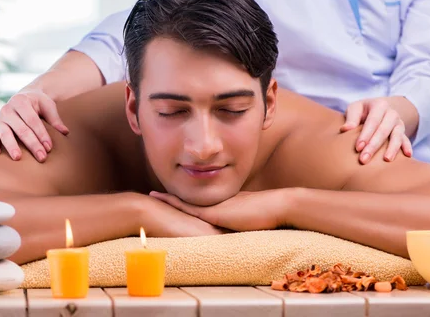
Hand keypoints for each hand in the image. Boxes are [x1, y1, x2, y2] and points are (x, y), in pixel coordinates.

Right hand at [0, 88, 68, 161]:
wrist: (23, 97)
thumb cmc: (38, 103)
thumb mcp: (47, 105)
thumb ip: (55, 118)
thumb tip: (65, 132)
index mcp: (21, 101)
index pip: (33, 121)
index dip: (41, 134)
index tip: (49, 147)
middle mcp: (8, 109)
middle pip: (21, 129)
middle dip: (32, 144)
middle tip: (42, 157)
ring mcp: (0, 118)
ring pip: (6, 134)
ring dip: (12, 146)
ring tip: (18, 157)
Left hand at [149, 190, 287, 232]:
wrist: (277, 207)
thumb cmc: (268, 216)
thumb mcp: (248, 221)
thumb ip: (238, 225)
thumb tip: (234, 235)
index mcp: (221, 205)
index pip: (196, 203)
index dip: (182, 200)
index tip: (169, 197)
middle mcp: (215, 203)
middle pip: (187, 201)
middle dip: (170, 198)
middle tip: (153, 193)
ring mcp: (213, 207)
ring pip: (185, 203)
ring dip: (168, 199)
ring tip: (152, 194)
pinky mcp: (214, 213)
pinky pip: (188, 209)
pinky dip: (174, 204)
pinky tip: (162, 199)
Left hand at [340, 97, 411, 163]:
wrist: (381, 107)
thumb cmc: (363, 110)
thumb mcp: (355, 108)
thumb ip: (351, 118)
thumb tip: (344, 129)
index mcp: (380, 105)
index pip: (372, 122)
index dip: (365, 135)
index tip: (358, 148)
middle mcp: (392, 113)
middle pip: (383, 131)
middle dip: (374, 146)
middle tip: (364, 159)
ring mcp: (399, 123)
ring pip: (397, 136)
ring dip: (392, 148)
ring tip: (386, 159)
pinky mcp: (403, 132)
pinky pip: (406, 139)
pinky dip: (407, 146)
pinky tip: (407, 155)